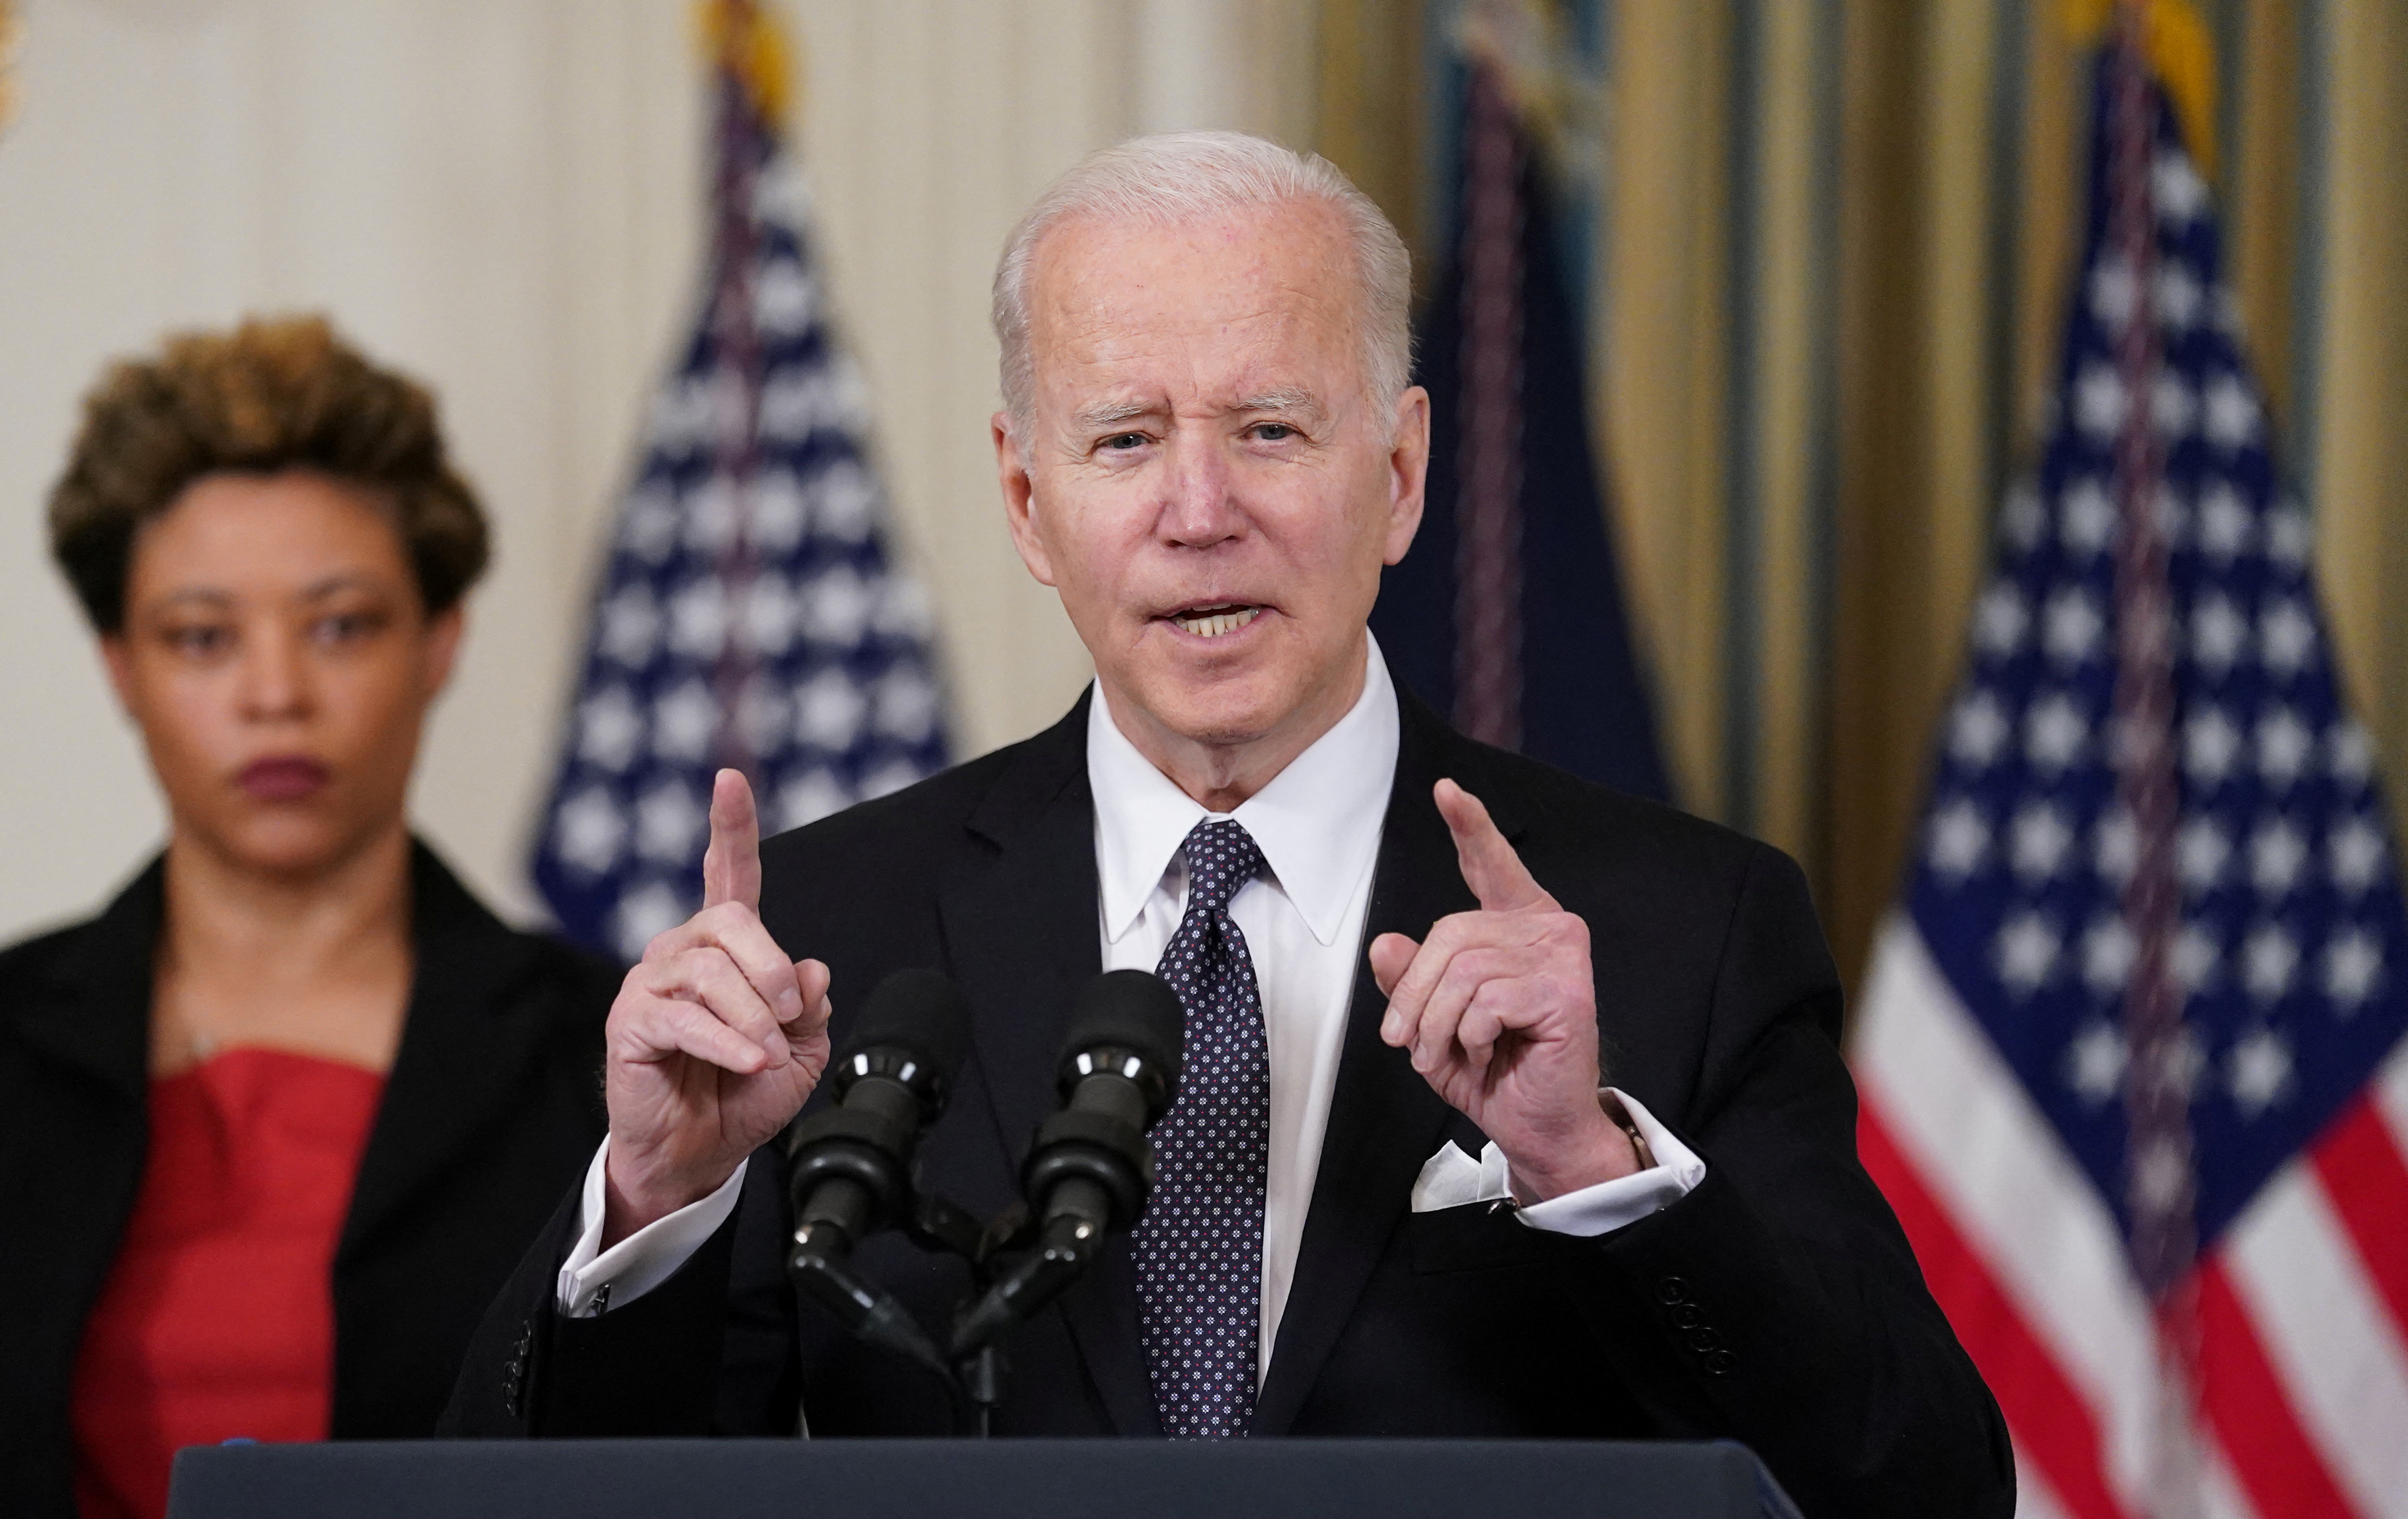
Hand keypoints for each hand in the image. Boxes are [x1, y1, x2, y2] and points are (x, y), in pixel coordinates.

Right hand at [601, 769, 831, 1244]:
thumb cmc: (743, 1094)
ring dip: (754, 1016)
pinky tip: (750, 1061)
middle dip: (771, 967)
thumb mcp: (801, 1049)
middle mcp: (682, 952)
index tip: (730, 779)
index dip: (731, 826)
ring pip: (712, 970)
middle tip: (790, 1016)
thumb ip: (809, 1005)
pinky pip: (685, 1017)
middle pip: (731, 921)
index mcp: (725, 948)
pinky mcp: (631, 1023)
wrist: (702, 1152)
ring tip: (767, 1054)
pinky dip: (728, 1041)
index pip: (729, 874)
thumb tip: (811, 970)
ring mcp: (651, 984)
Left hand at [1369, 779, 1636, 1201]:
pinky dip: (1468, 1035)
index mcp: (1518, 925)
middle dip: (1415, 994)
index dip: (1469, 826)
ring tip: (1447, 1054)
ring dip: (1437, 1025)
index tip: (1448, 791)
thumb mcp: (1433, 1022)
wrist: (1537, 1127)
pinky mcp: (1567, 992)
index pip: (1489, 865)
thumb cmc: (1493, 1072)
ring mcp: (1562, 957)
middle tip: (1408, 1042)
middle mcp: (1547, 929)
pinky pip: (1486, 1001)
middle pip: (1451, 933)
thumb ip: (1413, 979)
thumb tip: (1386, 943)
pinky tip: (1486, 1051)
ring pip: (1463, 971)